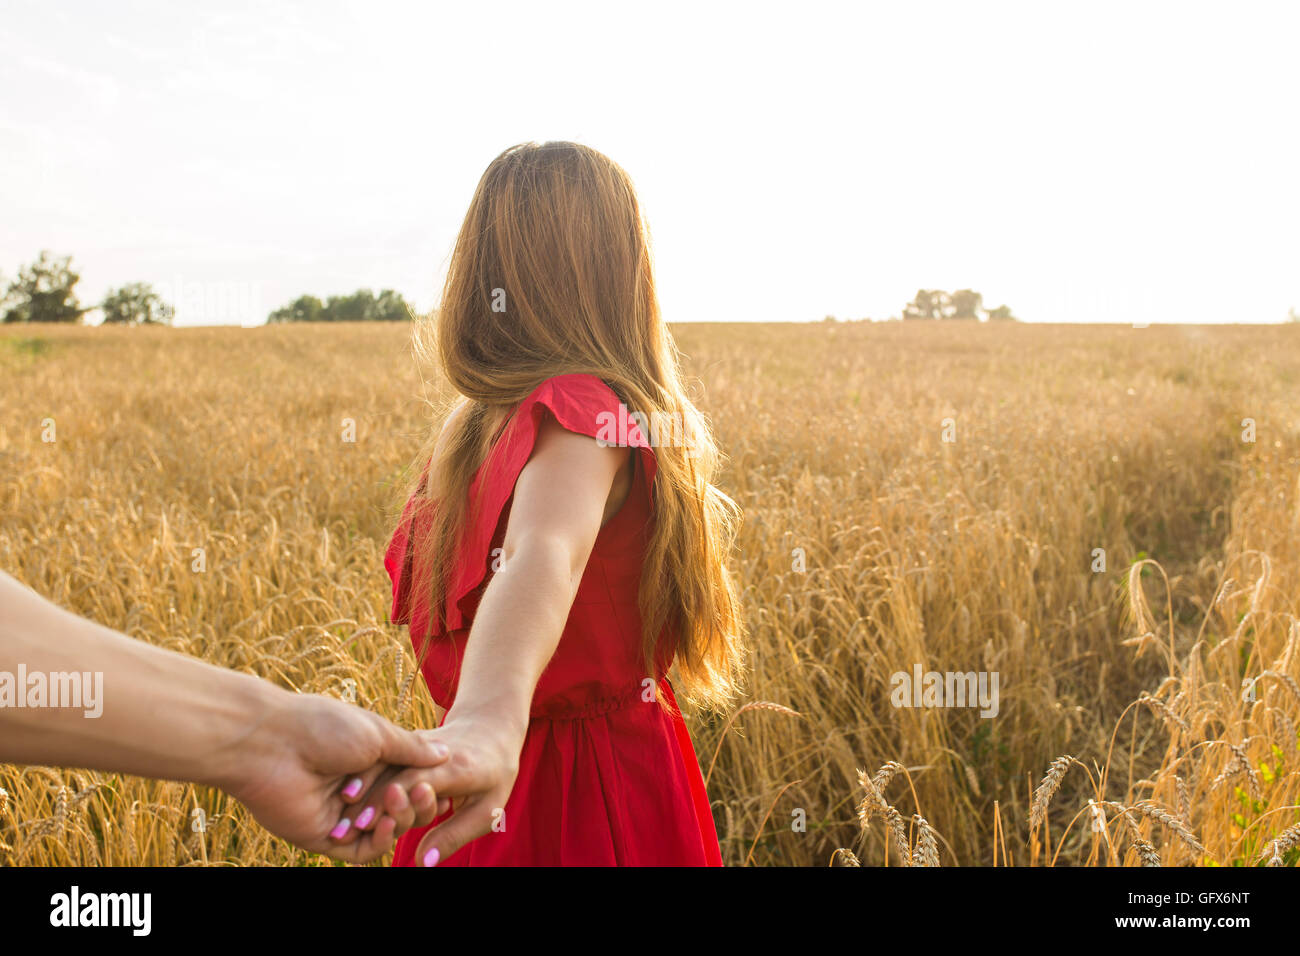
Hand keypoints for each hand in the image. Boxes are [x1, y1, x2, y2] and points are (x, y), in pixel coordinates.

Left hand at [216, 690, 450, 862]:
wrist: (273, 743)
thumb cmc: (324, 727)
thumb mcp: (378, 734)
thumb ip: (411, 750)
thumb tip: (445, 754)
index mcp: (365, 762)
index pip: (405, 782)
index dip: (424, 784)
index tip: (443, 780)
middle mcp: (354, 790)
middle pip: (397, 808)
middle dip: (413, 803)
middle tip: (418, 791)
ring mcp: (339, 815)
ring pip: (382, 831)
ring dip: (398, 821)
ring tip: (397, 804)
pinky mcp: (323, 837)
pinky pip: (361, 850)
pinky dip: (379, 841)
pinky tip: (386, 825)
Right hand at [336, 707, 526, 865]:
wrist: (491, 726)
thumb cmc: (495, 774)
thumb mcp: (489, 809)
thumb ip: (455, 835)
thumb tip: (424, 864)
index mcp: (456, 767)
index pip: (416, 782)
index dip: (389, 803)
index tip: (365, 826)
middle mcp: (432, 753)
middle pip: (394, 775)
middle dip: (368, 803)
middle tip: (345, 830)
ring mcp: (415, 745)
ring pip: (382, 766)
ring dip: (359, 791)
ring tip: (339, 819)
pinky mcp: (404, 744)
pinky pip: (381, 760)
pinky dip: (362, 779)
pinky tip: (342, 799)